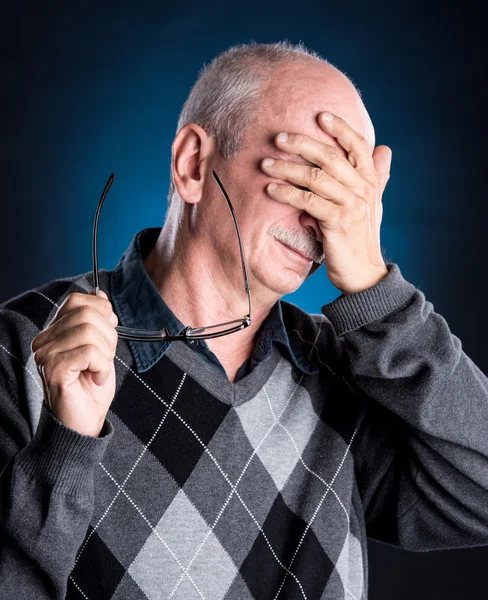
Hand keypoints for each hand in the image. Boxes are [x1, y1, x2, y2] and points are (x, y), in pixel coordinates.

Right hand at [31, 290, 118, 436]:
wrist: (84, 423)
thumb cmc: (91, 389)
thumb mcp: (101, 348)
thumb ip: (98, 322)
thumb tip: (99, 295)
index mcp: (54, 333)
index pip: (77, 301)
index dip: (101, 313)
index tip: (107, 335)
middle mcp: (44, 341)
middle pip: (87, 314)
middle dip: (108, 335)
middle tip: (105, 359)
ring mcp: (46, 355)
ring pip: (89, 331)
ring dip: (106, 353)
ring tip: (99, 371)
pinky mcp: (54, 369)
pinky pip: (89, 352)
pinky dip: (102, 366)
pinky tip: (96, 378)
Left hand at [261, 111, 391, 294]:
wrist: (364, 273)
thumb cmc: (361, 237)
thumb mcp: (371, 204)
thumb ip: (375, 177)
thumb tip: (384, 150)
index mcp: (370, 181)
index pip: (357, 145)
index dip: (339, 128)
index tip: (319, 115)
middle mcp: (363, 190)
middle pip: (330, 156)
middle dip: (302, 143)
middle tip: (279, 137)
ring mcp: (351, 206)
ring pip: (315, 177)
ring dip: (287, 168)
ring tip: (266, 164)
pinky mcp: (337, 223)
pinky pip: (308, 201)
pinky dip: (287, 193)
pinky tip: (271, 189)